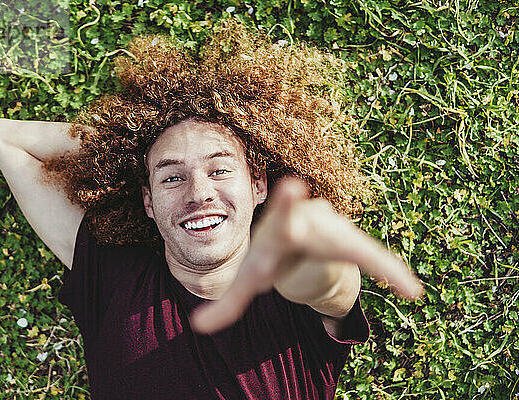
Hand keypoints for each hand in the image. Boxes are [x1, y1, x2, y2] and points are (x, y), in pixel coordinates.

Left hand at [189, 175, 423, 333]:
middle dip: (299, 205)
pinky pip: (376, 259)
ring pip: (354, 246)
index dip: (289, 203)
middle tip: (297, 186)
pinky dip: (393, 274)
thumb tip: (196, 328)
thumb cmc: (273, 256)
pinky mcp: (356, 245)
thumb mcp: (252, 279)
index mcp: (282, 230)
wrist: (301, 238)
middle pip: (307, 218)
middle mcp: (309, 223)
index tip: (294, 183)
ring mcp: (334, 231)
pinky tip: (414, 292)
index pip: (283, 217)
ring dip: (372, 263)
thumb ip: (228, 303)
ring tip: (403, 286)